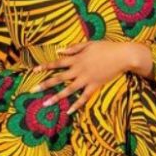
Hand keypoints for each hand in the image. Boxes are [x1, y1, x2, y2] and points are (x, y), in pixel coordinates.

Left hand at [31, 40, 151, 113]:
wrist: (123, 55)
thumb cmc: (106, 47)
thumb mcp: (89, 44)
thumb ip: (74, 48)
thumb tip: (59, 51)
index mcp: (76, 58)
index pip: (57, 63)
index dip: (45, 66)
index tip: (34, 70)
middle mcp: (78, 69)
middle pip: (58, 78)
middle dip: (45, 84)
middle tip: (32, 91)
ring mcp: (86, 79)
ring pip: (68, 89)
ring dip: (56, 97)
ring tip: (45, 103)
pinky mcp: (95, 86)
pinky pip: (84, 97)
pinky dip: (76, 105)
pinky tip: (69, 111)